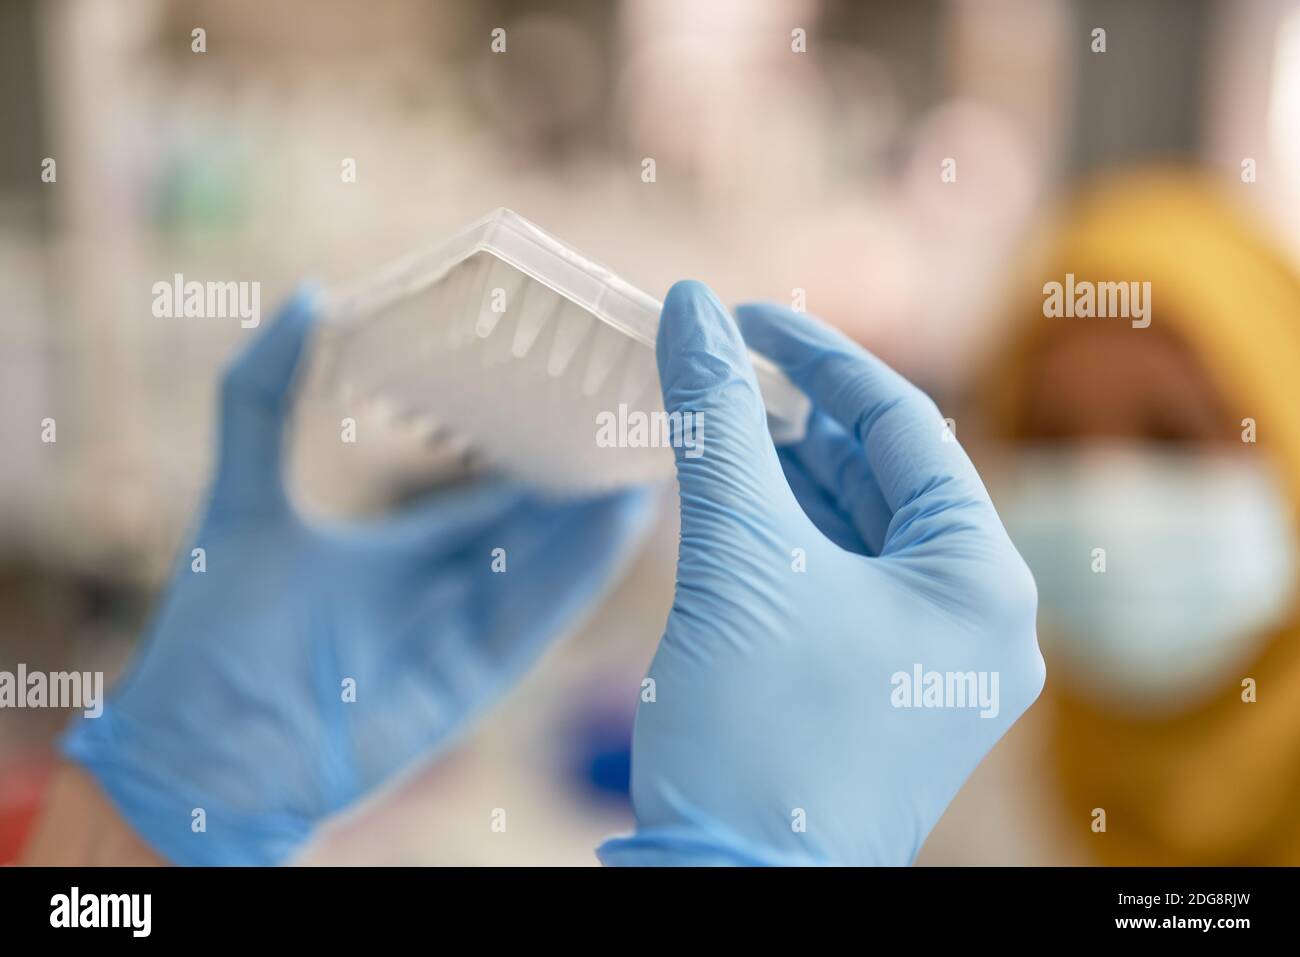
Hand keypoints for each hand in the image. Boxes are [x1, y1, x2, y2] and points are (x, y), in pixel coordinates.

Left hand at [63, 289, 654, 864]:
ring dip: (601, 514)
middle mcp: (450, 592)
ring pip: (552, 562)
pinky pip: (540, 611)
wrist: (204, 747)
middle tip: (636, 413)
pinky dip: (583, 566)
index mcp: (408, 553)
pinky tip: (621, 516)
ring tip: (648, 452)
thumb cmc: (216, 631)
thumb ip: (263, 395)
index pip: (494, 497)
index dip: (537, 451)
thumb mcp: (243, 492)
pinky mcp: (476, 675)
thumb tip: (307, 294)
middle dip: (585, 476)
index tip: (578, 393)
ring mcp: (467, 634)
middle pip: (538, 526)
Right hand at [597, 284, 1043, 865]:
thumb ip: (716, 423)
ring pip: (861, 532)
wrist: (730, 891)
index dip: (816, 356)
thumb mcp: (736, 559)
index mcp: (981, 580)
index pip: (904, 424)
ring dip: (788, 481)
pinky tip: (734, 515)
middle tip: (720, 379)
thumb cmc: (754, 738)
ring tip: (717, 440)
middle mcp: (979, 620)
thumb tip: (686, 306)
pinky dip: (790, 543)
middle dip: (799, 422)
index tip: (740, 315)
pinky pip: (845, 586)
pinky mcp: (887, 692)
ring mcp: (935, 663)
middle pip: (886, 477)